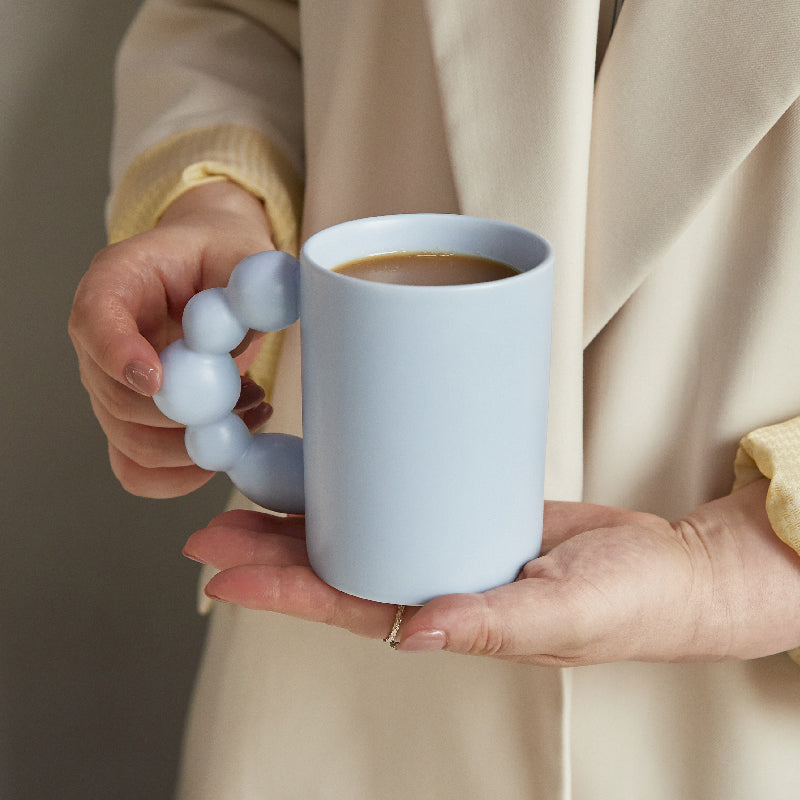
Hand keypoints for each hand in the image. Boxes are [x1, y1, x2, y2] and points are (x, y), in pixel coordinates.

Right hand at [69, 181, 274, 496]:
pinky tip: (228, 449)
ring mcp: (111, 389)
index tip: (158, 380)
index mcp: (116, 282)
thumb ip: (252, 281)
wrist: (212, 274)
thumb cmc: (222, 257)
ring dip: (198, 445)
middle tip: (250, 397)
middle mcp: (100, 341)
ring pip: (132, 443)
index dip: (118, 353)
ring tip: (253, 412)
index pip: (95, 319)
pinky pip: (139, 471)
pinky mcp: (131, 424)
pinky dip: (184, 476)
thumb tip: (266, 309)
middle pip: (116, 398)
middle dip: (187, 411)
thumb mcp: (244, 253)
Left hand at [183, 479, 799, 663]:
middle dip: (269, 545)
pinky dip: (365, 478)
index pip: (341, 602)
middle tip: (211, 519)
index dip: (276, 590)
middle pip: (334, 562)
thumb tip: (409, 635)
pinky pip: (402, 493)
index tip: (218, 570)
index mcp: (442, 616)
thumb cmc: (622, 603)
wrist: (663, 567)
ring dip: (307, 509)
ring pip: (360, 527)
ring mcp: (446, 541)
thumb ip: (488, 625)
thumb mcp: (560, 614)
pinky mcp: (466, 506)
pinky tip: (340, 456)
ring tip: (251, 482)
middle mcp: (432, 579)